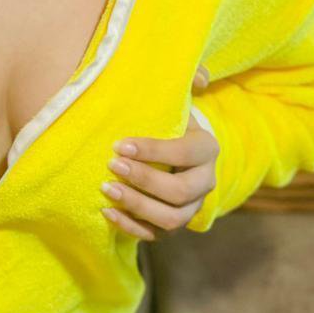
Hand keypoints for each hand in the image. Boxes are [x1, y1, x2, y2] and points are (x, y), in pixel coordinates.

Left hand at [100, 63, 216, 240]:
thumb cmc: (169, 121)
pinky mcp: (171, 226)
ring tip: (106, 190)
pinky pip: (155, 235)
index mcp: (207, 149)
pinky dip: (131, 227)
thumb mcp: (179, 99)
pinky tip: (107, 212)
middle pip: (180, 192)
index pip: (186, 153)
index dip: (154, 151)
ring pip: (170, 219)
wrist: (171, 153)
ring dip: (137, 206)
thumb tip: (200, 77)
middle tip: (111, 166)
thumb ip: (189, 81)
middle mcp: (205, 182)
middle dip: (144, 181)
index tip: (119, 144)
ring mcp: (190, 208)